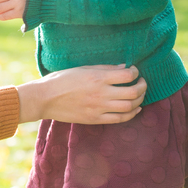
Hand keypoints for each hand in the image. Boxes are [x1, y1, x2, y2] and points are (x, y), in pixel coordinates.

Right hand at [16, 65, 145, 124]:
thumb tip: (124, 68)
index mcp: (97, 77)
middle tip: (142, 82)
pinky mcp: (96, 119)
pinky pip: (120, 119)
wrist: (45, 98)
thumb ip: (104, 68)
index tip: (134, 71)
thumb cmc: (61, 79)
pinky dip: (131, 114)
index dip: (135, 72)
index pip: (127, 75)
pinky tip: (135, 109)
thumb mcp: (82, 68)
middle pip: (132, 92)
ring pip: (129, 107)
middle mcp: (101, 93)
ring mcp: (99, 108)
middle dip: (142, 86)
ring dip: (139, 100)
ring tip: (139, 95)